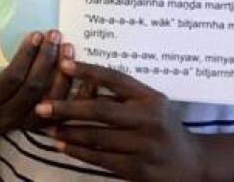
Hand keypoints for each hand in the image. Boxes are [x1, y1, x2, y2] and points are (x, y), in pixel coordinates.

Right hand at [0, 30, 74, 132]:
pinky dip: (79, 94)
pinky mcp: (47, 127)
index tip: (36, 34)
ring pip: (53, 99)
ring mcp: (30, 123)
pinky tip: (85, 75)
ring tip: (67, 48)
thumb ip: (2, 61)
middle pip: (34, 86)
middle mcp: (11, 115)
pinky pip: (67, 111)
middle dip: (46, 58)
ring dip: (63, 72)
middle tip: (54, 35)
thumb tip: (30, 35)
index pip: (12, 77)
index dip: (26, 55)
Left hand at [37, 60, 202, 180]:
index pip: (115, 78)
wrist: (193, 163)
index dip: (87, 70)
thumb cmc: (162, 126)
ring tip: (46, 126)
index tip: (61, 64)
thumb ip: (121, 95)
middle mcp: (148, 120)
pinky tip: (61, 146)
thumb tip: (80, 81)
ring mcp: (144, 146)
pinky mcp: (138, 169)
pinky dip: (78, 151)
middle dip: (66, 107)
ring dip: (67, 131)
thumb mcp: (150, 104)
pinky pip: (101, 158)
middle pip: (100, 110)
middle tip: (40, 106)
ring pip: (96, 136)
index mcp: (150, 98)